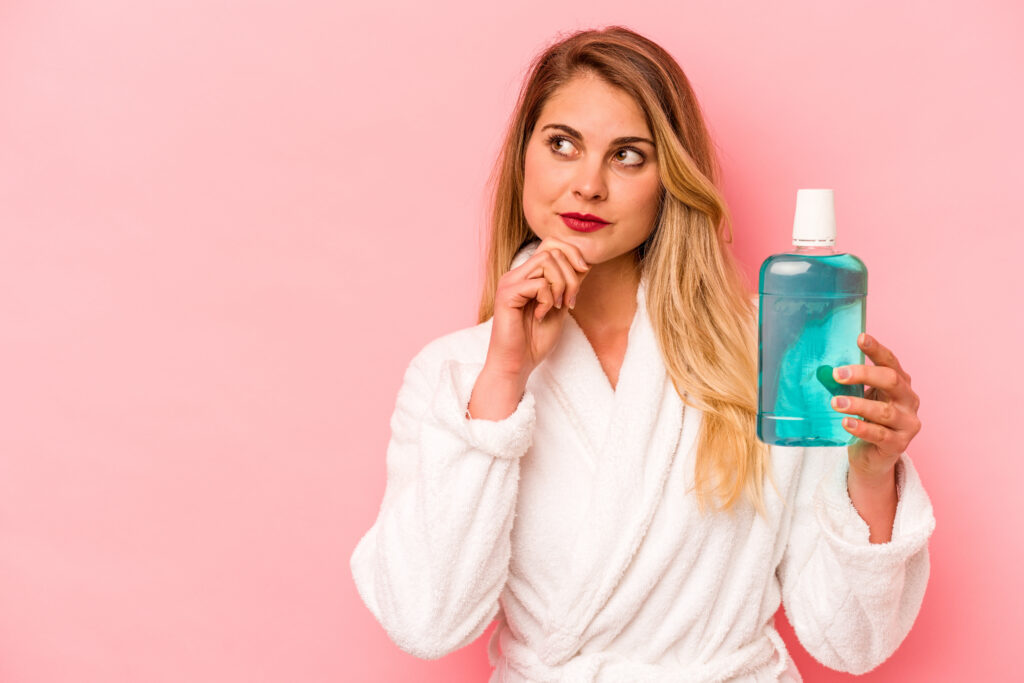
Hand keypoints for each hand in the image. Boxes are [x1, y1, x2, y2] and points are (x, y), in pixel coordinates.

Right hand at [485, 237, 591, 378]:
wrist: (516, 365)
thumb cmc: (535, 340)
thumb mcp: (560, 306)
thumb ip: (568, 284)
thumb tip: (586, 262)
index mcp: (527, 275)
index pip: (551, 244)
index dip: (572, 254)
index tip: (584, 275)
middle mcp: (516, 274)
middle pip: (552, 249)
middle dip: (571, 274)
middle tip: (570, 301)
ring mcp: (509, 282)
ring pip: (547, 260)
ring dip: (562, 284)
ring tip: (558, 307)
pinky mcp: (506, 295)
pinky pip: (538, 284)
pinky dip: (548, 300)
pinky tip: (541, 315)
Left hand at [829, 333, 921, 481]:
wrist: (871, 457)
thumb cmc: (865, 420)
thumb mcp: (859, 398)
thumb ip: (849, 385)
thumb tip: (822, 369)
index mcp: (899, 383)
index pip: (890, 361)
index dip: (876, 349)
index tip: (860, 338)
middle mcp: (908, 400)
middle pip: (891, 380)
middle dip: (864, 374)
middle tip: (837, 374)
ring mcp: (907, 423)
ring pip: (884, 411)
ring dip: (858, 404)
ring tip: (835, 402)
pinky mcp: (899, 444)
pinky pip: (880, 434)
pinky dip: (861, 428)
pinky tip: (846, 423)